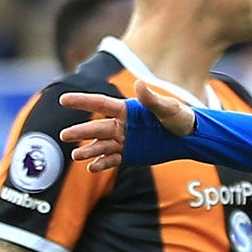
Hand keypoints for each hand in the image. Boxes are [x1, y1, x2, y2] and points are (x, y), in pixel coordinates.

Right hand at [59, 81, 195, 172]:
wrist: (189, 137)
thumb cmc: (179, 118)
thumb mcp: (167, 107)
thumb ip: (152, 99)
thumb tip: (140, 84)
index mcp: (126, 110)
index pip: (100, 104)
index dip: (81, 102)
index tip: (63, 99)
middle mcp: (121, 125)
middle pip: (96, 128)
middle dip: (80, 132)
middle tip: (64, 135)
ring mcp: (124, 141)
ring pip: (101, 146)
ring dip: (88, 150)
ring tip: (75, 156)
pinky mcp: (130, 155)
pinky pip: (112, 160)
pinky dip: (102, 163)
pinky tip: (91, 168)